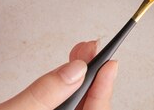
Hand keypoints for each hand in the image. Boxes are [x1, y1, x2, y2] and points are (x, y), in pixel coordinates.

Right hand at [0, 40, 117, 109]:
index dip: (104, 87)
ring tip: (80, 56)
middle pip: (87, 109)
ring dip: (79, 82)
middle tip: (90, 49)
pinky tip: (66, 78)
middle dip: (92, 77)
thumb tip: (74, 69)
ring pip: (75, 108)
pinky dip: (65, 93)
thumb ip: (43, 93)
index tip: (110, 62)